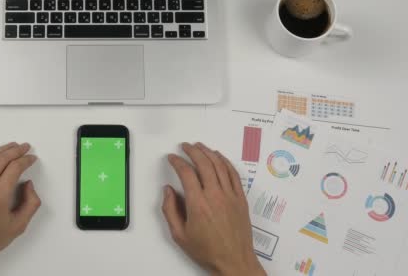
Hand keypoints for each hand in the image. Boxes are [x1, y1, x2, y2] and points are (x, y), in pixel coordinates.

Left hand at [0, 142, 40, 275]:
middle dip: (15, 150)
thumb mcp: (18, 226)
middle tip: (24, 147)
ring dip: (0, 150)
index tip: (32, 158)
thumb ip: (31, 203)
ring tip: (10, 147)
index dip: (26, 160)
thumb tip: (28, 184)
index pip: (14, 168)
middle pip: (1, 159)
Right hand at [162, 143, 265, 275]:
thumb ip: (170, 210)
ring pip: (219, 165)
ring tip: (200, 146)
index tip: (172, 158)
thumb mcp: (179, 235)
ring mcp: (230, 196)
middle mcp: (215, 196)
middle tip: (185, 146)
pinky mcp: (240, 198)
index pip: (186, 173)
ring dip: (208, 152)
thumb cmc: (208, 251)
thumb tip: (168, 191)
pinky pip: (233, 174)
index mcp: (198, 204)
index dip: (177, 161)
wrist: (234, 261)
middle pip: (204, 163)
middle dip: (192, 151)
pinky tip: (219, 157)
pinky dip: (225, 162)